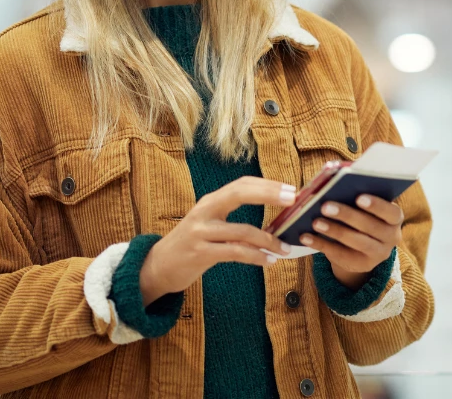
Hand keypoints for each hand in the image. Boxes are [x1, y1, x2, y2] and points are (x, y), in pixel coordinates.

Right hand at [139, 177, 295, 305]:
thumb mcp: (209, 224)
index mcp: (210, 201)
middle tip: (293, 199)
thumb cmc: (192, 244)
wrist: (158, 266)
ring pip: (242, 231)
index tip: (290, 189)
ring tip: (285, 248)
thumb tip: (273, 221)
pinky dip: (256, 257)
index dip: (266, 185)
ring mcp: (201, 232)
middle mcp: (204, 211)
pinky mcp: (200, 253)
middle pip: (239, 193)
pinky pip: (235, 252)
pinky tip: (269, 261)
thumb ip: (233, 218)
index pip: (241, 184)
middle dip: (268, 194)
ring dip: (268, 240)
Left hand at [300, 194, 403, 288]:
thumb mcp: (366, 209)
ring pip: (356, 242)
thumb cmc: (362, 216)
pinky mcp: (361, 265)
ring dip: (334, 231)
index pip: (391, 212)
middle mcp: (391, 237)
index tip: (358, 197)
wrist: (363, 248)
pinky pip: (340, 255)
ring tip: (315, 222)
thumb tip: (333, 185)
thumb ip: (356, 197)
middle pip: (370, 226)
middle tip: (325, 206)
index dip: (377, 205)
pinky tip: (306, 237)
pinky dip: (321, 244)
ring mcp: (378, 254)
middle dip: (347, 215)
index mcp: (395, 218)